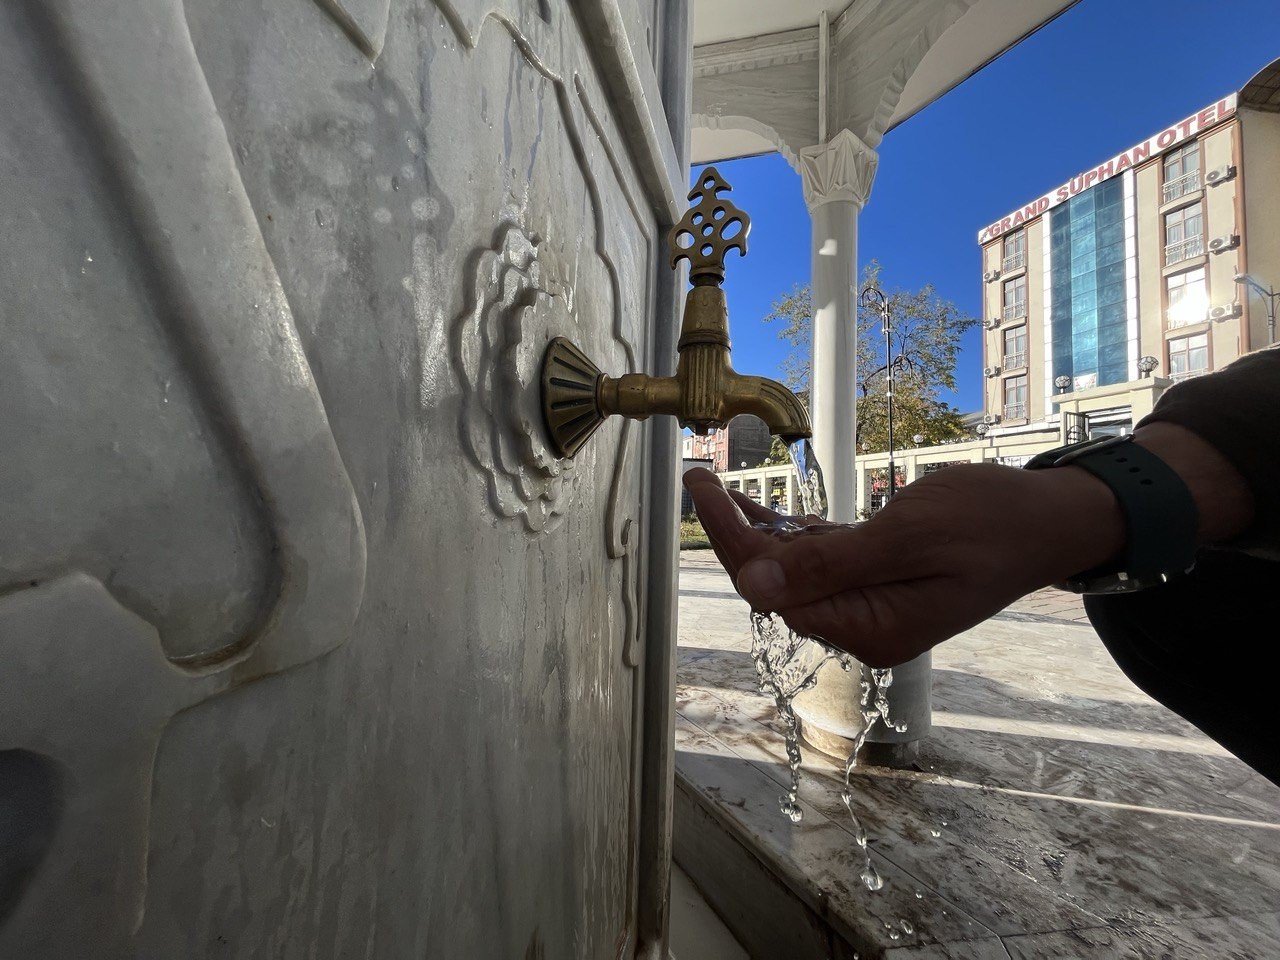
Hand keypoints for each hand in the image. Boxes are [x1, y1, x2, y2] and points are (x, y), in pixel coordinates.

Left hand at [684, 463, 1124, 666]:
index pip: (777, 591)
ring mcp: (873, 605)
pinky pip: (822, 562)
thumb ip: (829, 564)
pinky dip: (792, 535)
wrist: (1051, 520)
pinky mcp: (881, 581)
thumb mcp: (908, 536)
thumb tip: (753, 584)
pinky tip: (763, 509)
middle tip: (700, 479)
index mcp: (871, 627)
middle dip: (735, 535)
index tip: (703, 491)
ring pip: (795, 571)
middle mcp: (865, 625)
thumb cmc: (991, 522)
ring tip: (715, 488)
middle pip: (778, 584)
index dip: (733, 542)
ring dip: (757, 532)